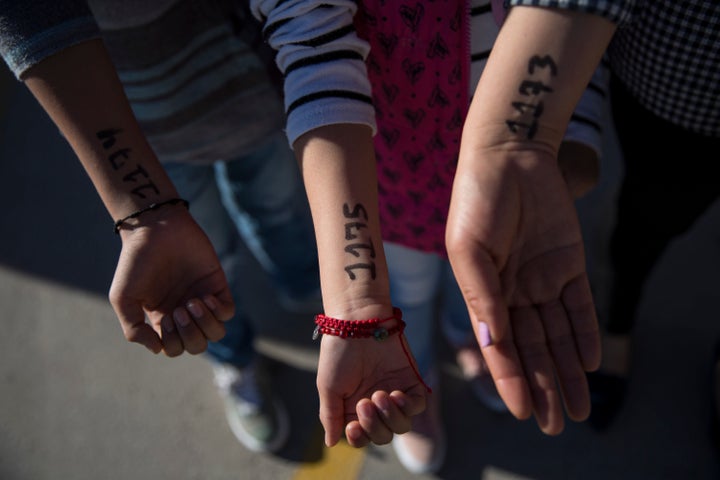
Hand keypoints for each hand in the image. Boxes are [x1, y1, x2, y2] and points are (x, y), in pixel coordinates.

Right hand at [109, 207, 234, 355]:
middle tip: (179, 311)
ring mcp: (202, 300)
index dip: (172, 342)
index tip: (164, 318)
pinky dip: (218, 312)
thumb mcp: (123, 298)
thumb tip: (156, 349)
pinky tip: (205, 297)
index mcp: (162, 319)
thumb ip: (133, 328)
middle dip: (190, 335)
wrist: (155, 229)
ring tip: (193, 302)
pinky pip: (228, 313)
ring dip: (205, 325)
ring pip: (216, 334)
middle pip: (197, 346)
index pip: (174, 349)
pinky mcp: (216, 285)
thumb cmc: (136, 262)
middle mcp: (184, 313)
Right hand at [316, 334, 427, 446]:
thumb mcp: (329, 387)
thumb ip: (330, 416)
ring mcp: (394, 394)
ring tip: (380, 395)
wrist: (359, 321)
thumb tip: (331, 444)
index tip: (353, 427)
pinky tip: (395, 394)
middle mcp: (375, 404)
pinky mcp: (410, 381)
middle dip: (375, 426)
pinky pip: (417, 406)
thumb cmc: (339, 352)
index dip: (359, 437)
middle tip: (365, 402)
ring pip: (402, 425)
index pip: (361, 437)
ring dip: (391, 417)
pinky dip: (408, 406)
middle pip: (383, 435)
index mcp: (354, 408)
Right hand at [446, 145, 599, 434]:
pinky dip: (585, 333)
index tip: (522, 412)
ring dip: (567, 371)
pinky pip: (580, 305)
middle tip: (555, 425)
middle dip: (543, 387)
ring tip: (578, 408)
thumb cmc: (475, 200)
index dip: (511, 380)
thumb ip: (481, 295)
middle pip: (533, 348)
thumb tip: (493, 341)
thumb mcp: (469, 249)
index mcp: (483, 293)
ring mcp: (542, 278)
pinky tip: (589, 364)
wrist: (507, 155)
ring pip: (558, 334)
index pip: (500, 346)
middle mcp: (513, 292)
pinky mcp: (568, 263)